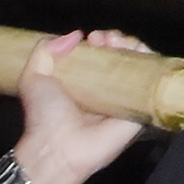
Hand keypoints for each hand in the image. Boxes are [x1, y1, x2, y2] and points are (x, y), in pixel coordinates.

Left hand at [15, 30, 160, 183]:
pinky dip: (151, 65)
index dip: (101, 40)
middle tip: (104, 39)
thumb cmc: (43, 116)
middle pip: (123, 57)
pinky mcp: (139, 111)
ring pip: (140, 66)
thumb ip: (44, 50)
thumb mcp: (32, 78)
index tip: (92, 38)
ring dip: (133, 47)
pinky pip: (152, 85)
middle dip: (117, 40)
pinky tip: (139, 55)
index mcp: (84, 83)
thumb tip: (75, 34)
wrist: (56, 148)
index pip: (102, 54)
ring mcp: (124, 100)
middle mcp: (107, 90)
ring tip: (118, 43)